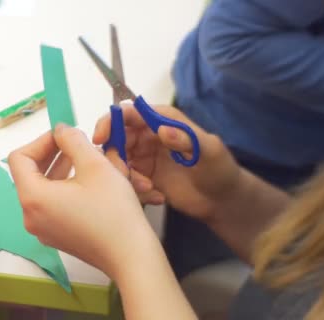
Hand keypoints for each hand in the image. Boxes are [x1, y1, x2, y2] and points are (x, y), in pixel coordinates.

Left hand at [8, 125, 156, 280]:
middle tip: (73, 142)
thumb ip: (72, 140)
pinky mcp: (56, 236)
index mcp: (32, 197)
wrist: (131, 256)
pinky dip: (63, 188)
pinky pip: (51, 205)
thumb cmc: (113, 210)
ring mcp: (42, 229)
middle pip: (29, 174)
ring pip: (42, 189)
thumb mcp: (94, 164)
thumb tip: (60, 129)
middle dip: (50, 153)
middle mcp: (30, 216)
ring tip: (83, 158)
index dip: (40, 141)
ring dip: (59, 169)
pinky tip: (86, 181)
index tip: (63, 136)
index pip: (19, 158)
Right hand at [94, 102, 240, 221]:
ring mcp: (143, 158)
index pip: (128, 114)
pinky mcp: (142, 178)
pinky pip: (125, 181)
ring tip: (149, 189)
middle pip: (115, 139)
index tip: (101, 138)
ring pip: (117, 163)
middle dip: (115, 157)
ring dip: (126, 177)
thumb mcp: (210, 151)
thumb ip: (188, 139)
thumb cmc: (221, 169)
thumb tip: (163, 130)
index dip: (110, 122)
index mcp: (162, 121)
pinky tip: (157, 197)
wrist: (222, 201)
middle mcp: (148, 136)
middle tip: (125, 175)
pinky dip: (136, 190)